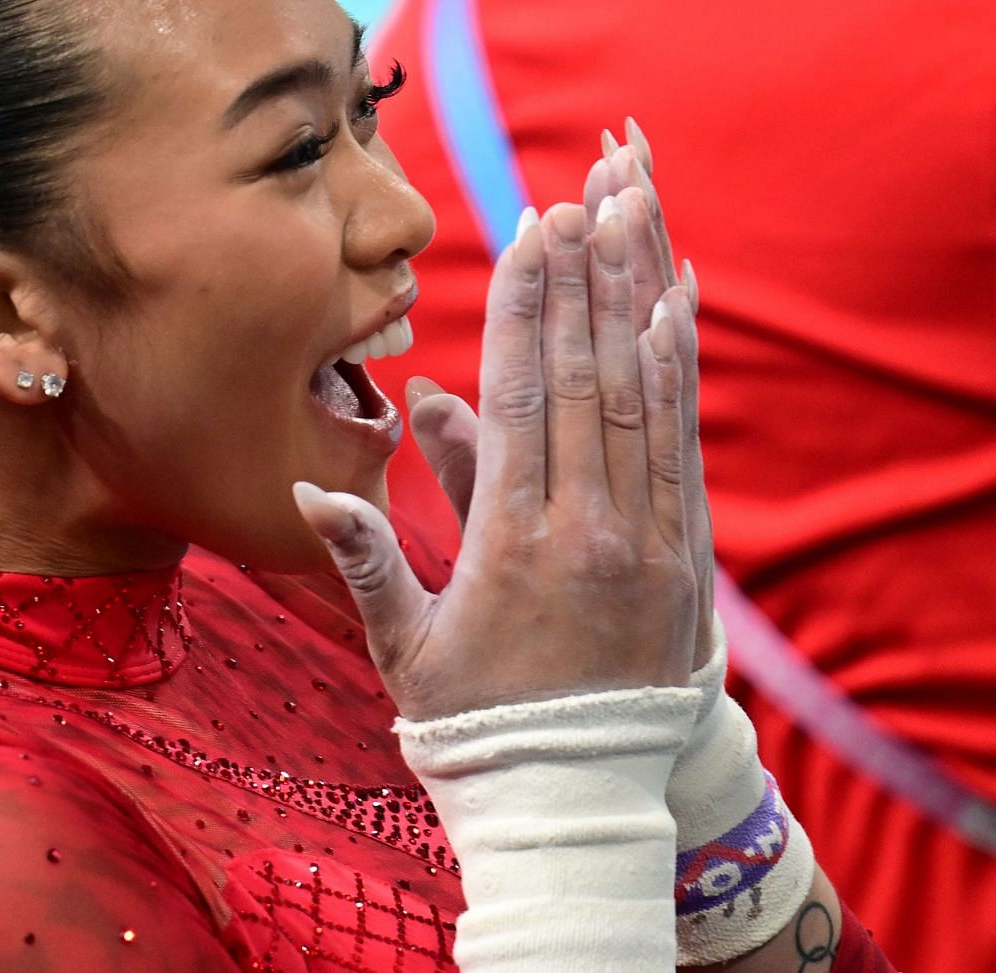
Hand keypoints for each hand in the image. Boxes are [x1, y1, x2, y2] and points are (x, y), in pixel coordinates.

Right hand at [296, 180, 698, 720]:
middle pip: (586, 377)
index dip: (526, 306)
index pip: (521, 398)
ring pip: (643, 396)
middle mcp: (588, 531)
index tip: (531, 229)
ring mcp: (647, 542)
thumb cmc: (474, 724)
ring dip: (637, 298)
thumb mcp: (403, 647)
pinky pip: (682, 442)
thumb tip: (309, 490)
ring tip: (636, 217)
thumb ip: (361, 560)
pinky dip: (681, 369)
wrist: (576, 805)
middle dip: (584, 276)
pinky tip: (678, 308)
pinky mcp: (687, 557)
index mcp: (512, 547)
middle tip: (587, 190)